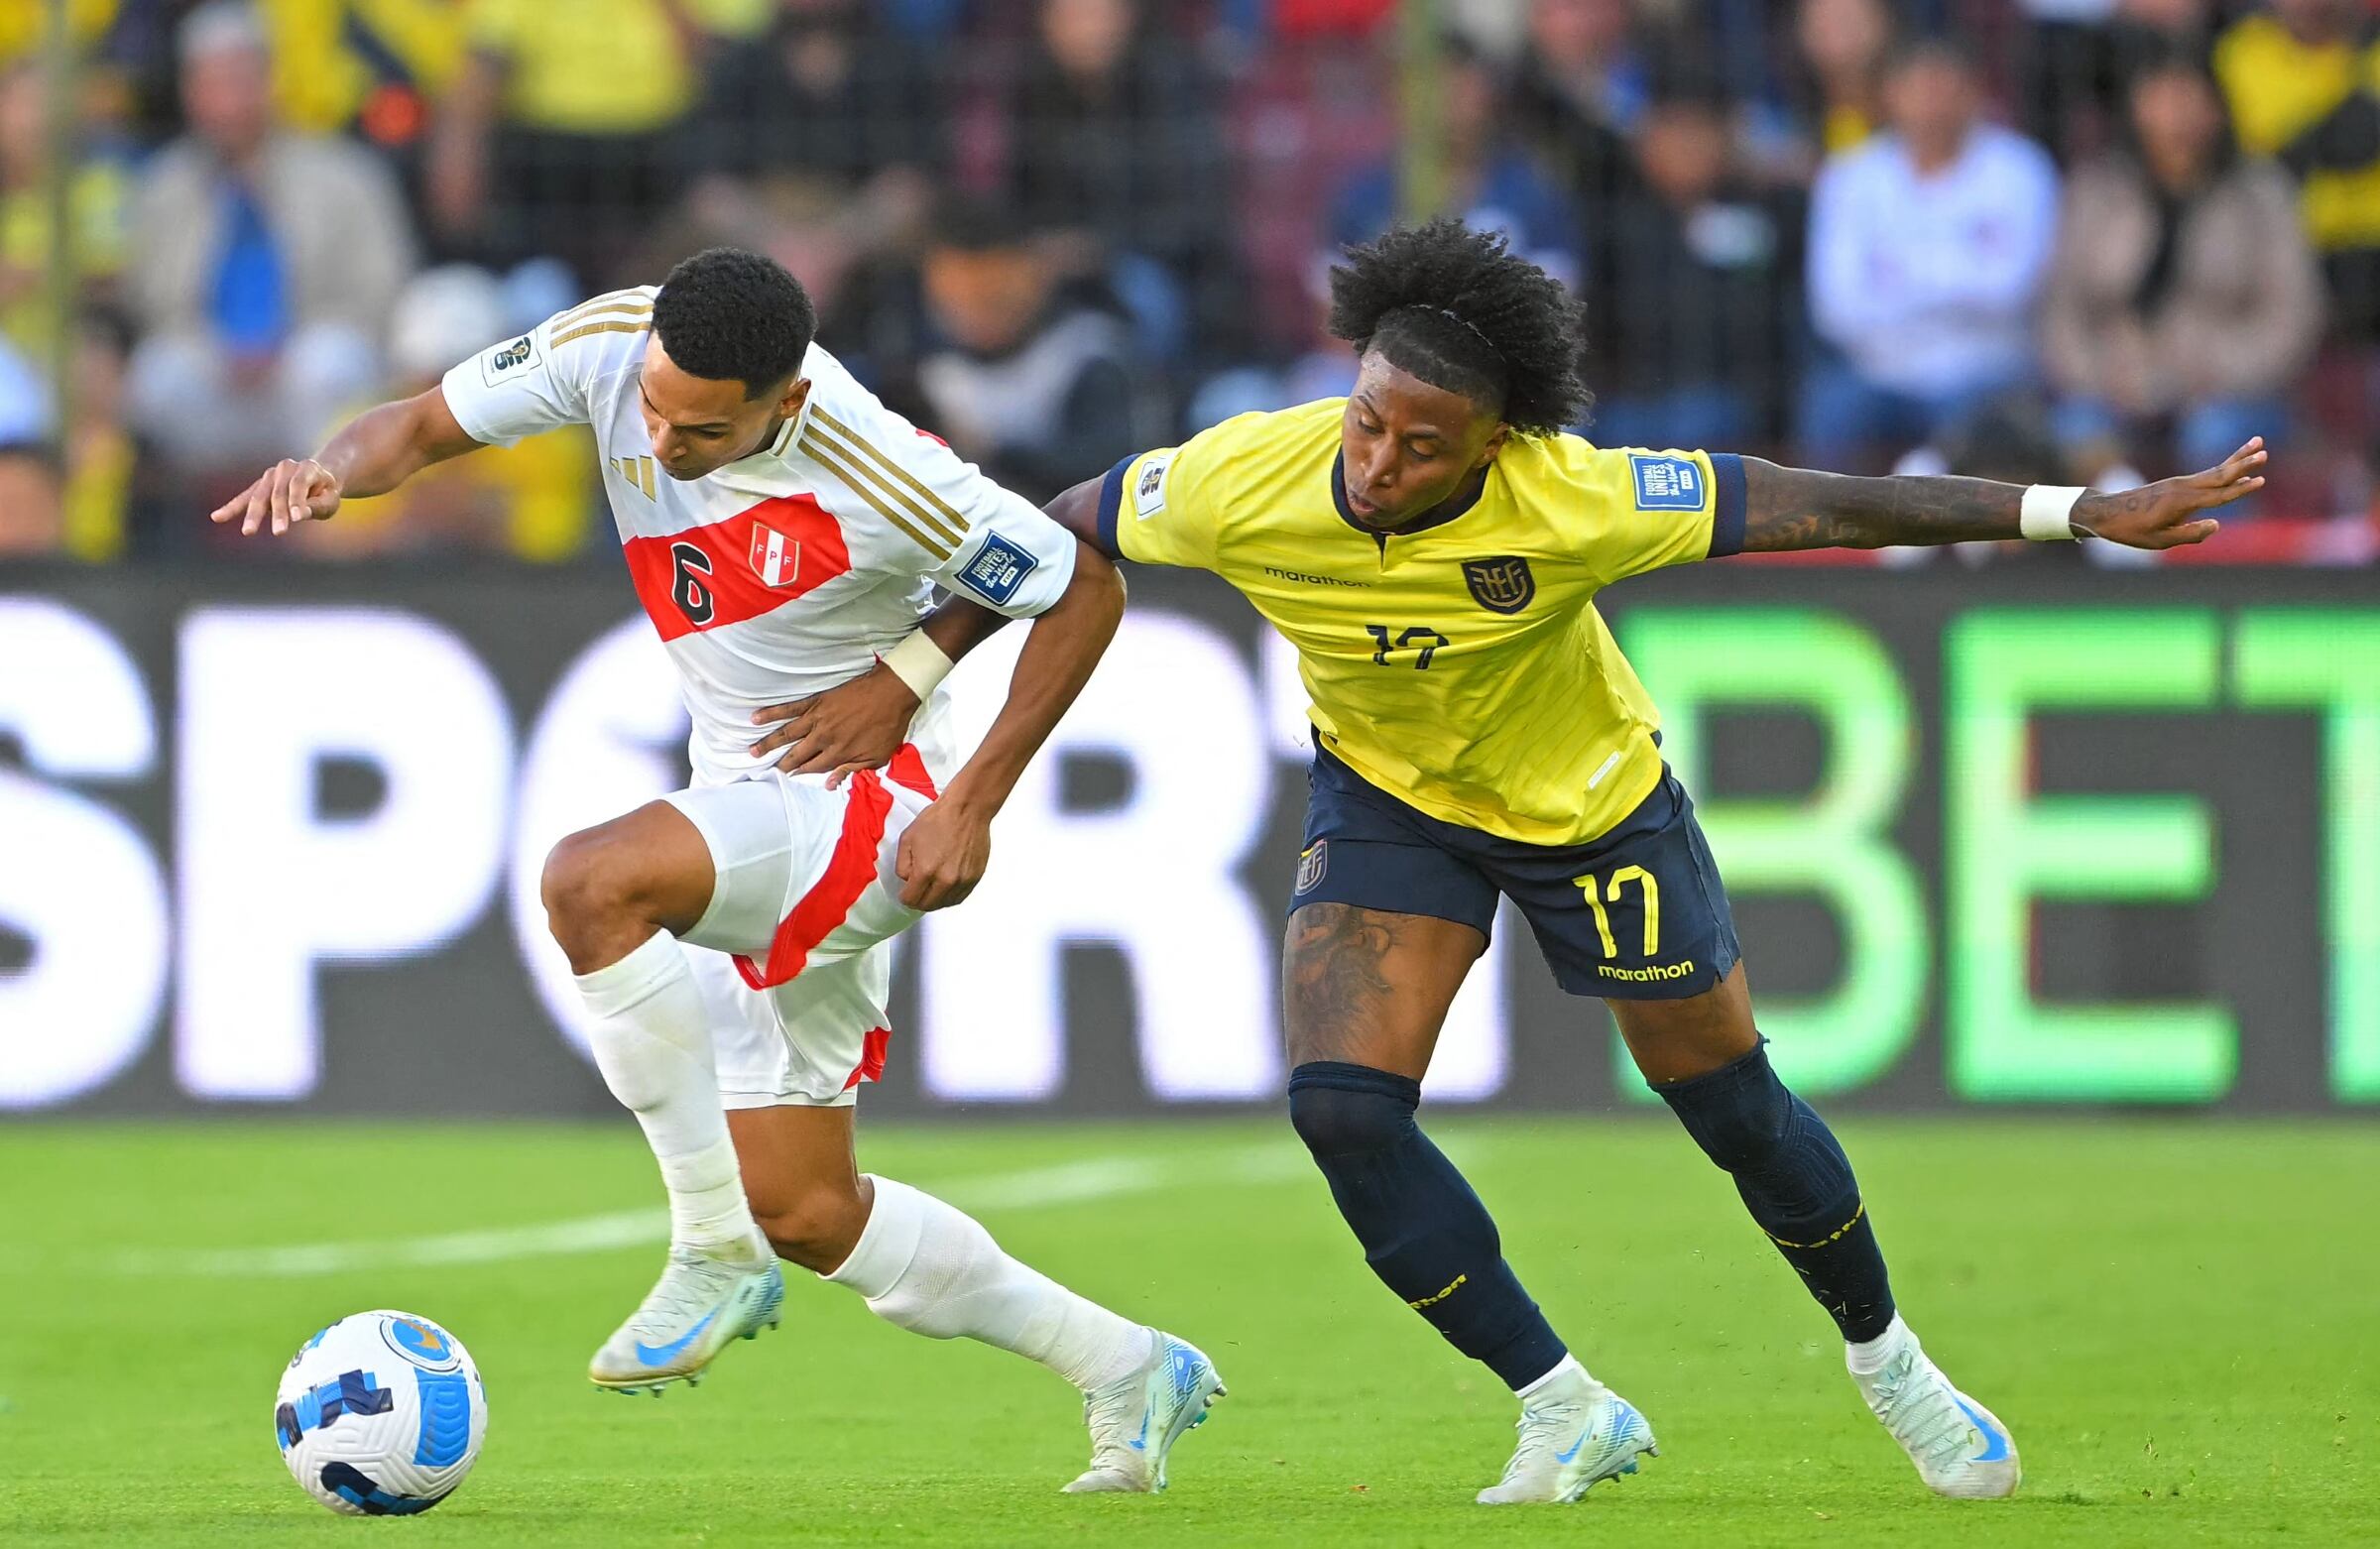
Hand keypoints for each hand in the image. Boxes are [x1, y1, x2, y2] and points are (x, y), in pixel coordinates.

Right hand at [209, 459, 341, 535]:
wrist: (317, 480)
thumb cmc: (326, 493)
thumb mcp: (330, 500)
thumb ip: (316, 506)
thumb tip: (299, 515)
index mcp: (307, 468)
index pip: (298, 484)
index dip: (297, 501)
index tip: (296, 519)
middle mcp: (285, 468)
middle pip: (278, 492)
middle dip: (278, 514)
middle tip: (280, 533)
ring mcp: (270, 476)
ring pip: (259, 497)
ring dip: (254, 515)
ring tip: (248, 532)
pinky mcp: (259, 487)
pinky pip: (244, 498)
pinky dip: (232, 508)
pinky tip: (217, 517)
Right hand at [749, 661, 918, 783]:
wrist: (892, 693)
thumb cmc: (888, 726)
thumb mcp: (877, 756)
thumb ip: (852, 770)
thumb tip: (830, 784)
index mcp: (838, 754)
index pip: (813, 768)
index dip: (801, 774)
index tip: (789, 778)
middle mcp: (823, 739)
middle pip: (797, 755)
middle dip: (781, 764)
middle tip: (765, 770)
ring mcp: (817, 719)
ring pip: (787, 734)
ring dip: (768, 743)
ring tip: (752, 752)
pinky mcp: (816, 702)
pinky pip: (790, 708)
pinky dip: (772, 713)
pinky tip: (755, 717)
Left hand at [895, 797, 989, 910]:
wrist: (967, 809)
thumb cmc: (939, 819)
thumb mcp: (907, 838)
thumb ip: (902, 865)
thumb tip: (907, 880)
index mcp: (926, 871)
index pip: (910, 900)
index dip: (904, 896)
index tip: (905, 892)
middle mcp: (945, 880)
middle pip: (927, 906)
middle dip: (918, 901)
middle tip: (916, 891)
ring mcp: (962, 881)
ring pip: (944, 904)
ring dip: (935, 899)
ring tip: (931, 887)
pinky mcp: (975, 878)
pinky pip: (960, 897)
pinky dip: (950, 895)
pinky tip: (945, 885)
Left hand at [2075, 439, 2266, 549]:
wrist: (2107, 513)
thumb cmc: (2132, 530)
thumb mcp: (2160, 540)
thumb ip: (2190, 534)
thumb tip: (2217, 524)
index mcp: (2183, 502)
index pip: (2219, 495)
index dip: (2241, 489)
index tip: (2260, 480)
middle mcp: (2184, 488)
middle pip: (2220, 474)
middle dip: (2243, 463)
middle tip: (2264, 450)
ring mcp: (2180, 483)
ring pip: (2215, 470)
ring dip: (2237, 458)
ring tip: (2256, 444)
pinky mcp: (2176, 484)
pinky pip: (2206, 474)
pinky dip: (2222, 468)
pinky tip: (2232, 466)